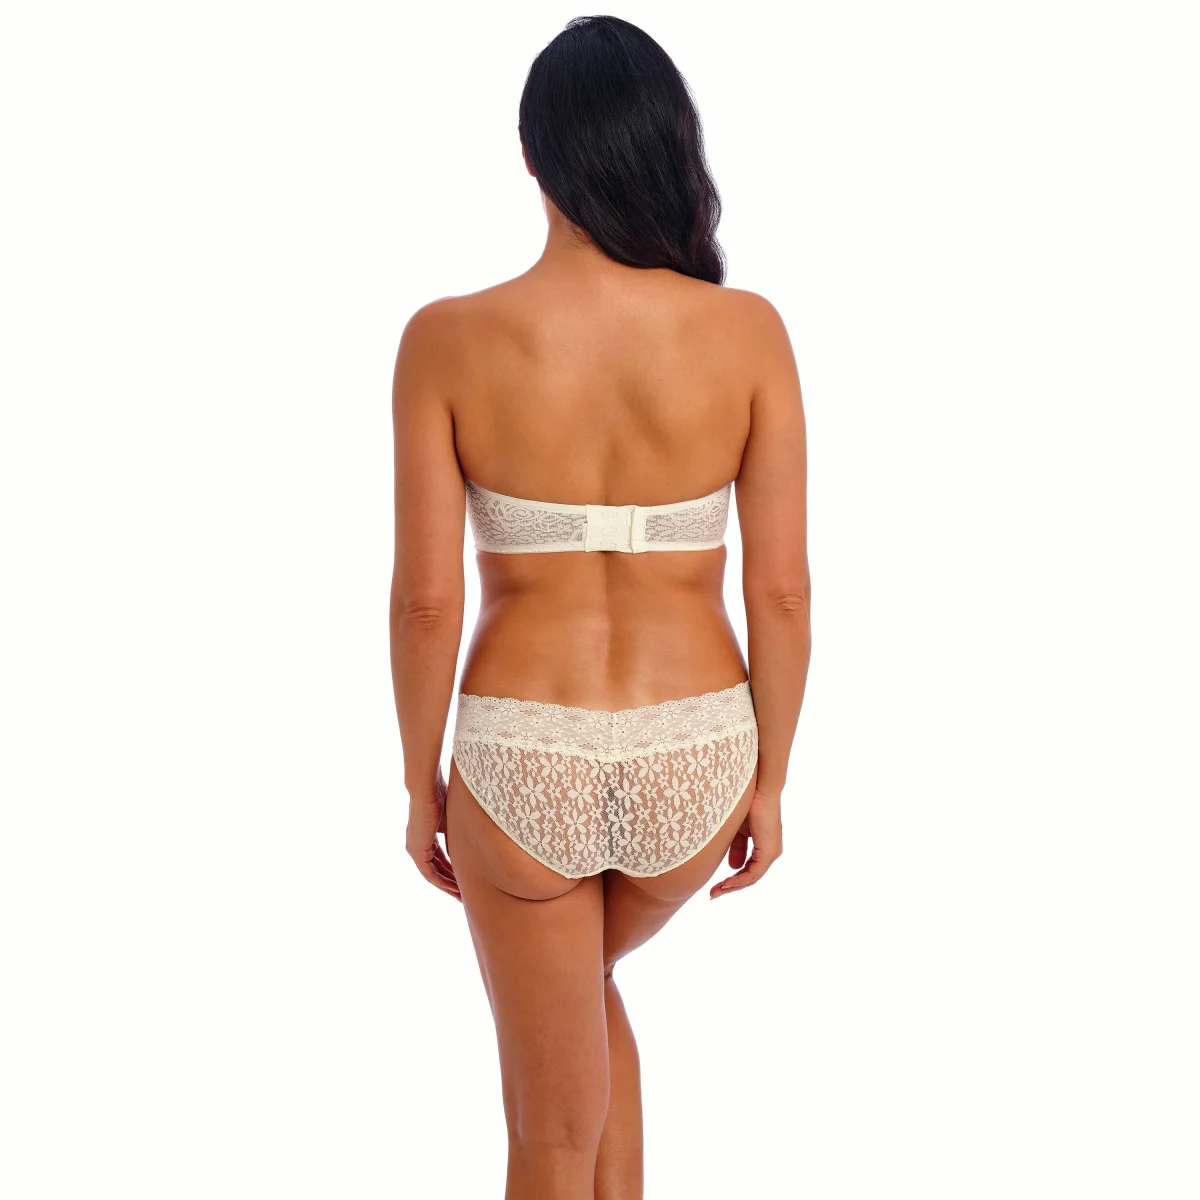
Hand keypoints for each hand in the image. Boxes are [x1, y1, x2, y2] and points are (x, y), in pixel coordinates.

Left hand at [406, 766, 459, 900]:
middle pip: (435, 870)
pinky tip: (455, 888)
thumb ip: (455, 836)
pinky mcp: (417, 852)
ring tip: (461, 896)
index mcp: (424, 837)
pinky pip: (430, 874)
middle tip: (464, 894)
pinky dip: (443, 882)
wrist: (427, 789)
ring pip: (432, 875)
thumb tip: (468, 849)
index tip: (464, 879)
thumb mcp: (451, 821)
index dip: (451, 870)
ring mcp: (415, 850)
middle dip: (450, 882)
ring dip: (447, 886)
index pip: (438, 859)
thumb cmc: (441, 797)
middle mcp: (416, 846)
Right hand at [710, 788, 781, 898]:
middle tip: (713, 893)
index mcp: (763, 845)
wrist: (759, 788)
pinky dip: (739, 880)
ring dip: (732, 886)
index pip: (748, 868)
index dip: (732, 878)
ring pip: (752, 877)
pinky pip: (754, 873)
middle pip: (749, 876)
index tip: (716, 885)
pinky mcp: (769, 851)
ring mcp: (771, 852)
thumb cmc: (748, 802)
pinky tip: (726, 884)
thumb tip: (732, 865)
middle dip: (730, 886)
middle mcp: (770, 851)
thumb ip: (736, 846)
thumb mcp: (738, 828)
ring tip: (716, 891)